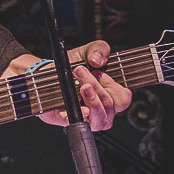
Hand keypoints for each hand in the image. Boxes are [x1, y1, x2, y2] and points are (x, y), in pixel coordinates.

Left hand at [0, 40, 131, 130]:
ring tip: (82, 85)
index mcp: (112, 95)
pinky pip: (77, 124)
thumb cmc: (74, 65)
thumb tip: (98, 60)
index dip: (113, 86)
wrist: (50, 72)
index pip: (123, 99)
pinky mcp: (70, 121)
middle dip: (97, 87)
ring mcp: (88, 118)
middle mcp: (103, 110)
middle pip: (109, 106)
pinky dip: (76, 115)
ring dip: (91, 99)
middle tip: (81, 72)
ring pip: (98, 118)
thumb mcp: (89, 51)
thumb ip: (99, 49)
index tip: (99, 72)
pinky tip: (73, 108)